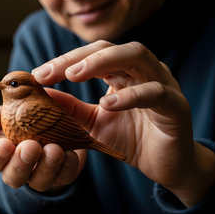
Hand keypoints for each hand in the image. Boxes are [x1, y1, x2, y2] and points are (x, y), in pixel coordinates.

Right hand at [0, 106, 84, 191]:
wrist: (55, 119)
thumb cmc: (22, 118)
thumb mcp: (1, 114)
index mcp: (0, 154)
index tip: (3, 144)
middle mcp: (18, 168)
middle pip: (14, 176)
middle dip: (21, 163)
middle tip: (30, 146)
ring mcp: (41, 174)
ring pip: (39, 180)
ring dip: (46, 165)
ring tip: (53, 148)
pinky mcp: (63, 174)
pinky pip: (65, 175)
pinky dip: (67, 164)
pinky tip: (70, 151)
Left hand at [32, 40, 214, 206]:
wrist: (166, 165)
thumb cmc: (131, 138)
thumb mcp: (93, 122)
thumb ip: (71, 108)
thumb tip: (42, 95)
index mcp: (122, 71)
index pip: (91, 54)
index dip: (63, 61)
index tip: (37, 75)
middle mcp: (142, 70)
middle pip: (109, 48)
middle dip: (76, 57)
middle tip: (49, 73)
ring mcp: (163, 83)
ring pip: (136, 56)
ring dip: (101, 63)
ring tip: (73, 76)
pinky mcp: (176, 105)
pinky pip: (156, 92)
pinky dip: (131, 96)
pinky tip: (108, 104)